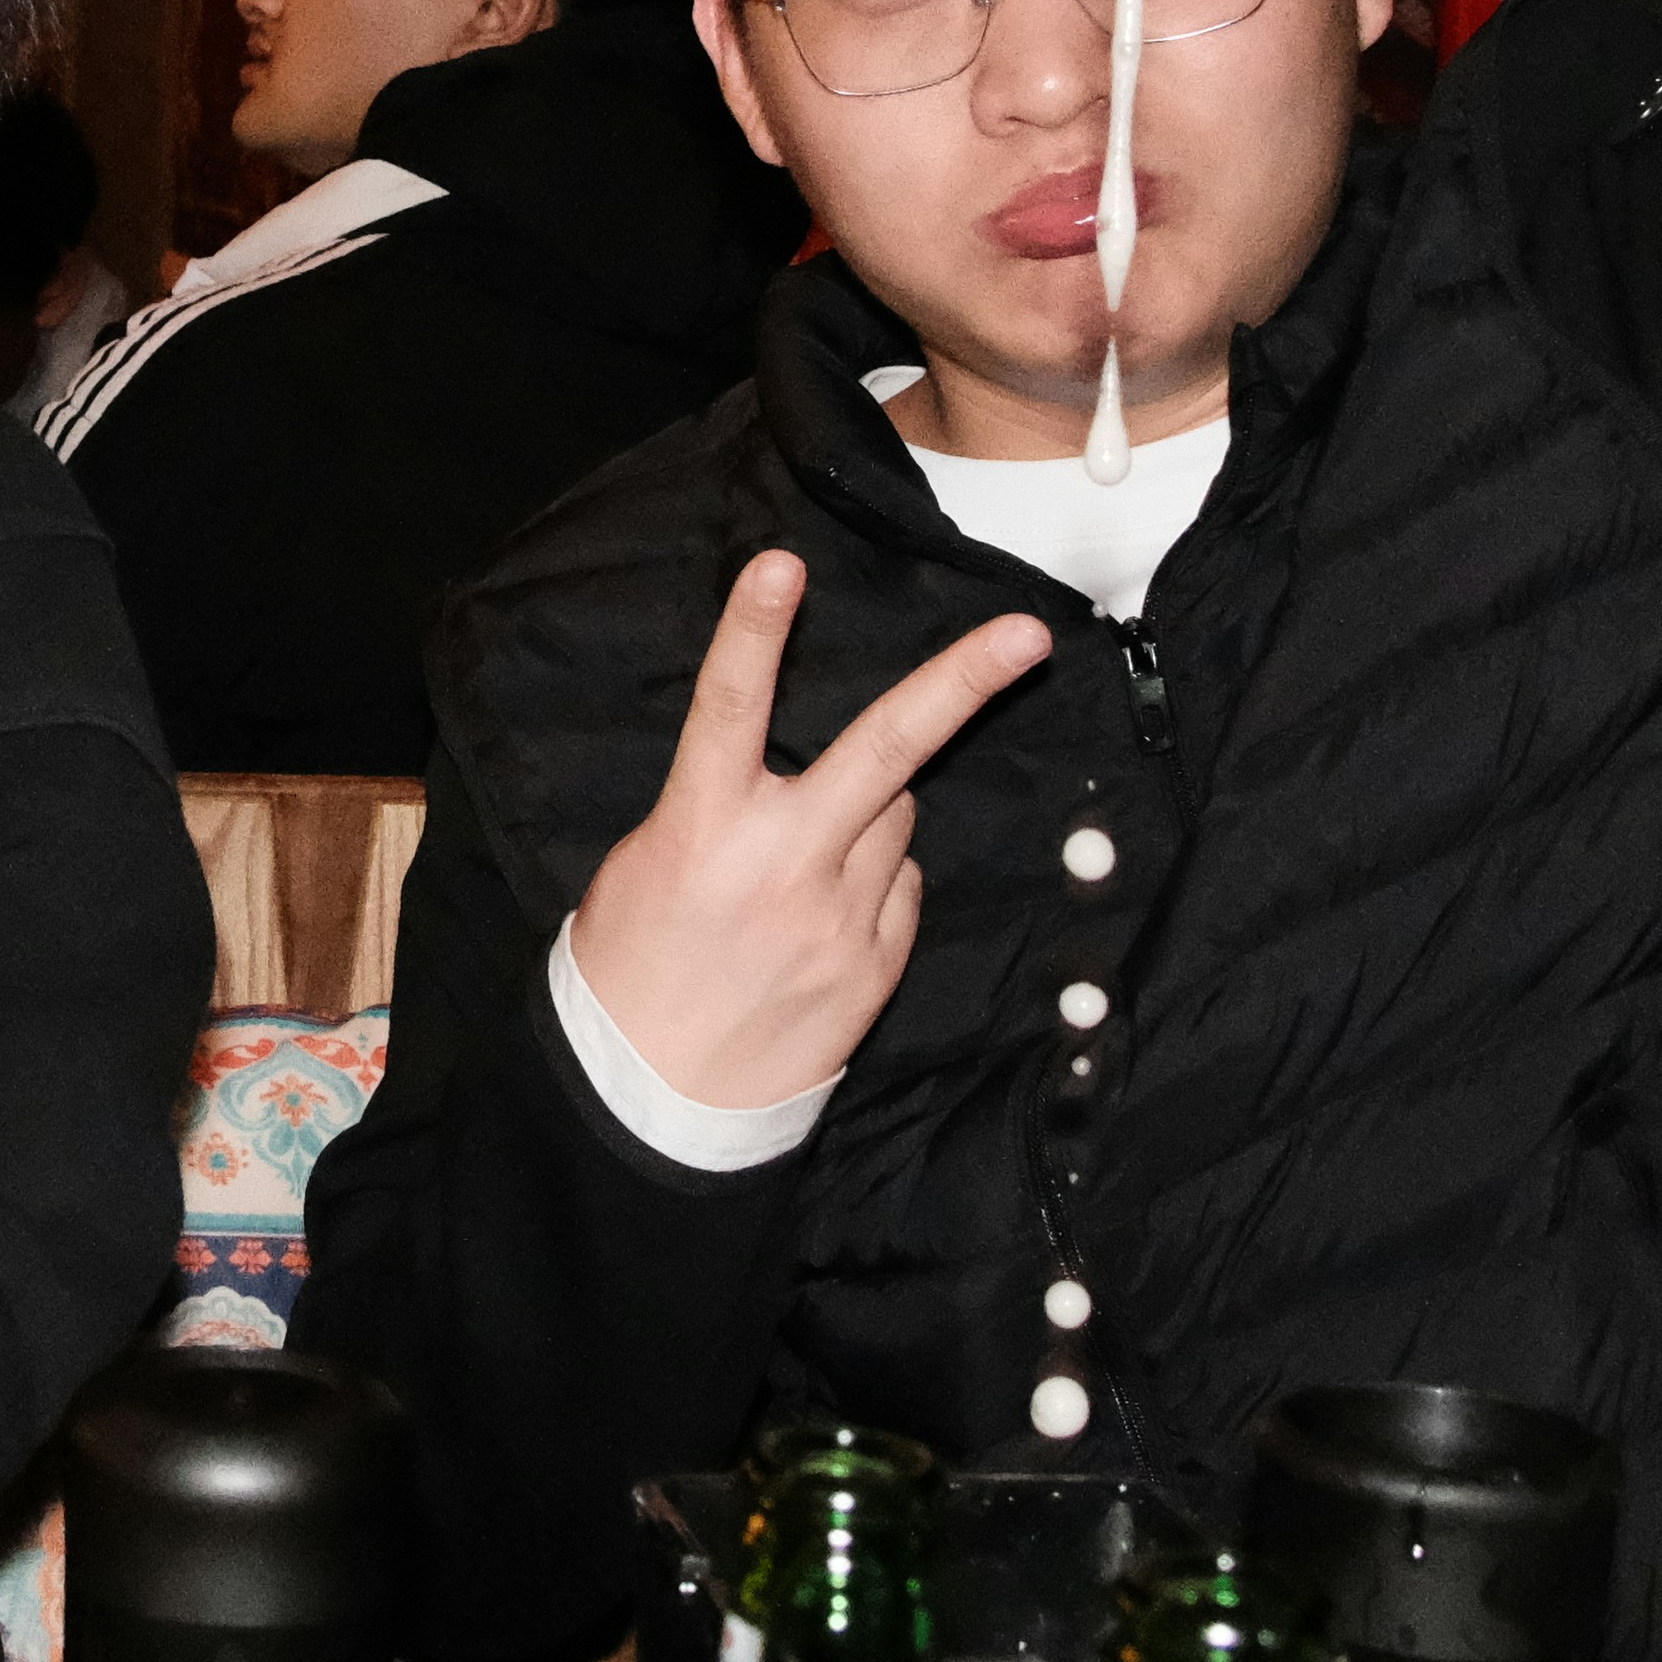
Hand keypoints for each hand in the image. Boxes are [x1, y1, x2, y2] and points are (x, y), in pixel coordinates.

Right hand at [572, 550, 1048, 1112]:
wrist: (655, 1097)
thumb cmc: (635, 964)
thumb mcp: (648, 864)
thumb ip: (723, 806)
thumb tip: (802, 772)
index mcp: (702, 828)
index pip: (729, 709)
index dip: (753, 632)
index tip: (781, 564)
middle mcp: (782, 863)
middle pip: (888, 750)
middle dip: (964, 683)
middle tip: (1027, 636)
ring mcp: (840, 917)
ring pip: (896, 816)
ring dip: (869, 814)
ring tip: (804, 865)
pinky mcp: (876, 964)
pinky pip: (901, 885)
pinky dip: (876, 882)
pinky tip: (821, 920)